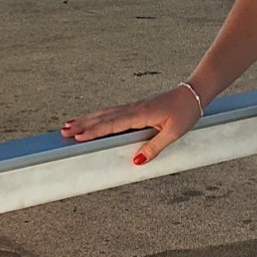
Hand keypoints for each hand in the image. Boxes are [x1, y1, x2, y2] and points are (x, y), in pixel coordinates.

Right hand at [60, 84, 203, 164]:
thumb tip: (136, 162)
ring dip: (86, 119)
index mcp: (141, 114)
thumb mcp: (174, 133)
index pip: (113, 124)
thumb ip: (155, 148)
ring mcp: (133, 107)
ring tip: (68, 125)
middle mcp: (133, 109)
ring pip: (105, 113)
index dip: (95, 131)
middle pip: (103, 117)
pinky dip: (98, 117)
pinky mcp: (136, 108)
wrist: (193, 93)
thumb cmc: (185, 113)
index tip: (78, 136)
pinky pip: (112, 113)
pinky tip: (91, 120)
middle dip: (82, 125)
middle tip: (63, 132)